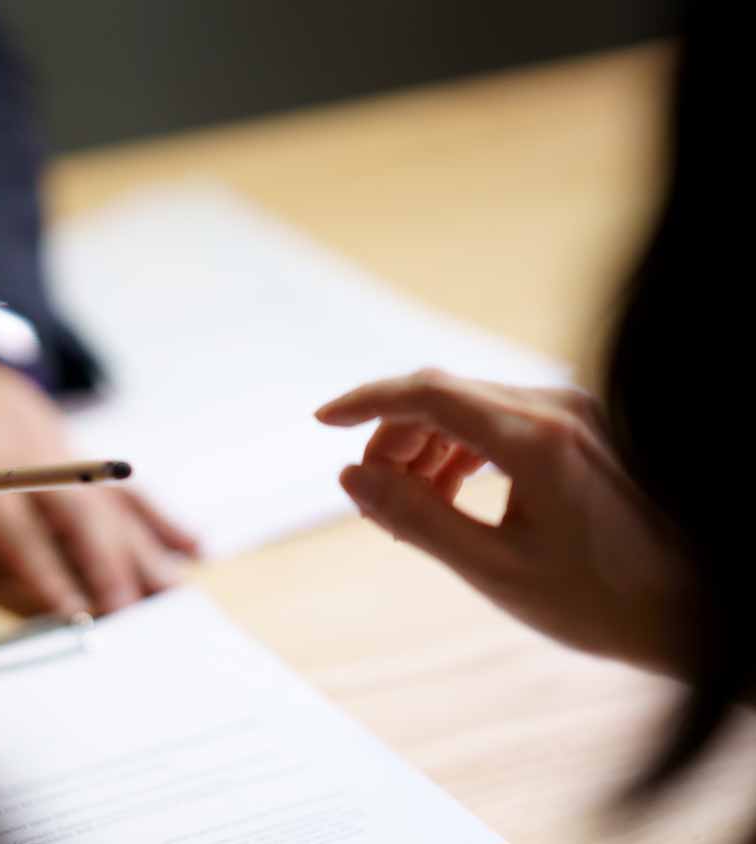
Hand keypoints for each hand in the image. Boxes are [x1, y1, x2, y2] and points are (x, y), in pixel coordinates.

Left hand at [0, 356, 198, 615]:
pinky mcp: (80, 451)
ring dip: (141, 550)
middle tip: (125, 612)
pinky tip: (192, 547)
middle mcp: (28, 457)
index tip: (67, 610)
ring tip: (170, 594)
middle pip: (74, 517)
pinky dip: (160, 518)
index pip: (16, 526)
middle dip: (103, 566)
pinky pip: (123, 489)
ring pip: (107, 505)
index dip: (42, 569)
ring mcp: (61, 452)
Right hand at [315, 369, 689, 673]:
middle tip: (370, 499)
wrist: (695, 614)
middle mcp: (557, 409)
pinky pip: (501, 420)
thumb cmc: (604, 602)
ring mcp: (576, 415)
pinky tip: (449, 495)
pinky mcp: (584, 429)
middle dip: (393, 438)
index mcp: (536, 438)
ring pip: (470, 406)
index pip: (428, 393)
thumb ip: (416, 517)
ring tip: (407, 508)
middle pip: (444, 396)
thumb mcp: (494, 570)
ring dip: (425, 447)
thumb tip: (351, 477)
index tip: (321, 423)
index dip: (367, 402)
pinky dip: (461, 450)